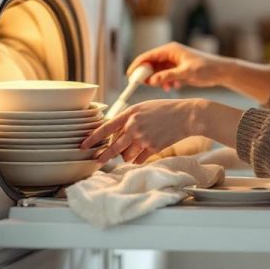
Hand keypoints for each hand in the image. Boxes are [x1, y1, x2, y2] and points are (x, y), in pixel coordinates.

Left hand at [81, 98, 204, 163]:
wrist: (185, 115)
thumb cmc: (164, 110)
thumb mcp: (143, 108)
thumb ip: (129, 119)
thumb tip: (115, 134)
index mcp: (130, 113)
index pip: (106, 128)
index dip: (92, 138)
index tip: (83, 145)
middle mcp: (134, 126)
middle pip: (113, 147)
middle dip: (104, 156)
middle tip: (98, 160)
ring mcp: (143, 138)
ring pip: (126, 155)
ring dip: (126, 156)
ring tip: (132, 150)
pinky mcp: (153, 148)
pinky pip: (139, 159)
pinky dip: (138, 159)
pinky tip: (143, 153)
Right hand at [127, 42, 226, 91]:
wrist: (221, 72)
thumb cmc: (206, 69)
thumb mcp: (186, 73)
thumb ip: (168, 76)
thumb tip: (152, 81)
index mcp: (170, 50)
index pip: (148, 56)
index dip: (137, 65)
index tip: (130, 76)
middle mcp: (170, 54)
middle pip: (150, 64)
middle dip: (146, 75)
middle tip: (142, 85)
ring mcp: (173, 62)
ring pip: (157, 71)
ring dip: (157, 80)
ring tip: (164, 87)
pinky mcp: (177, 69)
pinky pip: (164, 76)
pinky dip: (164, 82)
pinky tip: (172, 87)